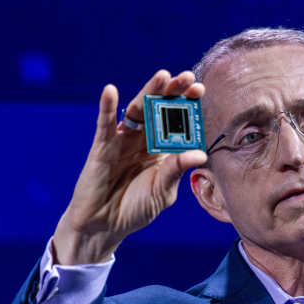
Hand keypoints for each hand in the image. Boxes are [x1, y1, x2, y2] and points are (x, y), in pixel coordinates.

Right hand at [52, 70, 206, 264]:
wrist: (106, 226)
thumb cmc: (137, 208)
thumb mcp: (163, 190)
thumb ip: (177, 170)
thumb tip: (200, 154)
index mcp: (162, 148)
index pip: (177, 120)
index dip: (187, 104)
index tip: (200, 88)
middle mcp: (144, 139)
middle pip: (159, 109)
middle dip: (173, 92)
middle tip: (186, 76)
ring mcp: (123, 140)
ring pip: (136, 110)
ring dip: (148, 92)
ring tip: (162, 76)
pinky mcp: (102, 147)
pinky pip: (105, 125)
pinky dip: (107, 108)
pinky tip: (111, 91)